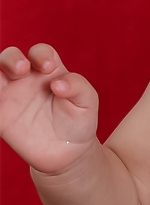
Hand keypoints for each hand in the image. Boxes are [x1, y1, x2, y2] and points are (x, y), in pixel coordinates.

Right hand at [0, 43, 97, 173]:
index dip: (41, 54)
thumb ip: (78, 86)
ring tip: (10, 78)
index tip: (48, 67)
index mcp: (49, 71)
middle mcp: (27, 79)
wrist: (68, 152)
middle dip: (12, 58)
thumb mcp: (87, 102)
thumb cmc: (79, 121)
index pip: (40, 52)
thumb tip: (57, 83)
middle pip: (11, 56)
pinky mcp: (2, 115)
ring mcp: (11, 96)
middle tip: (22, 69)